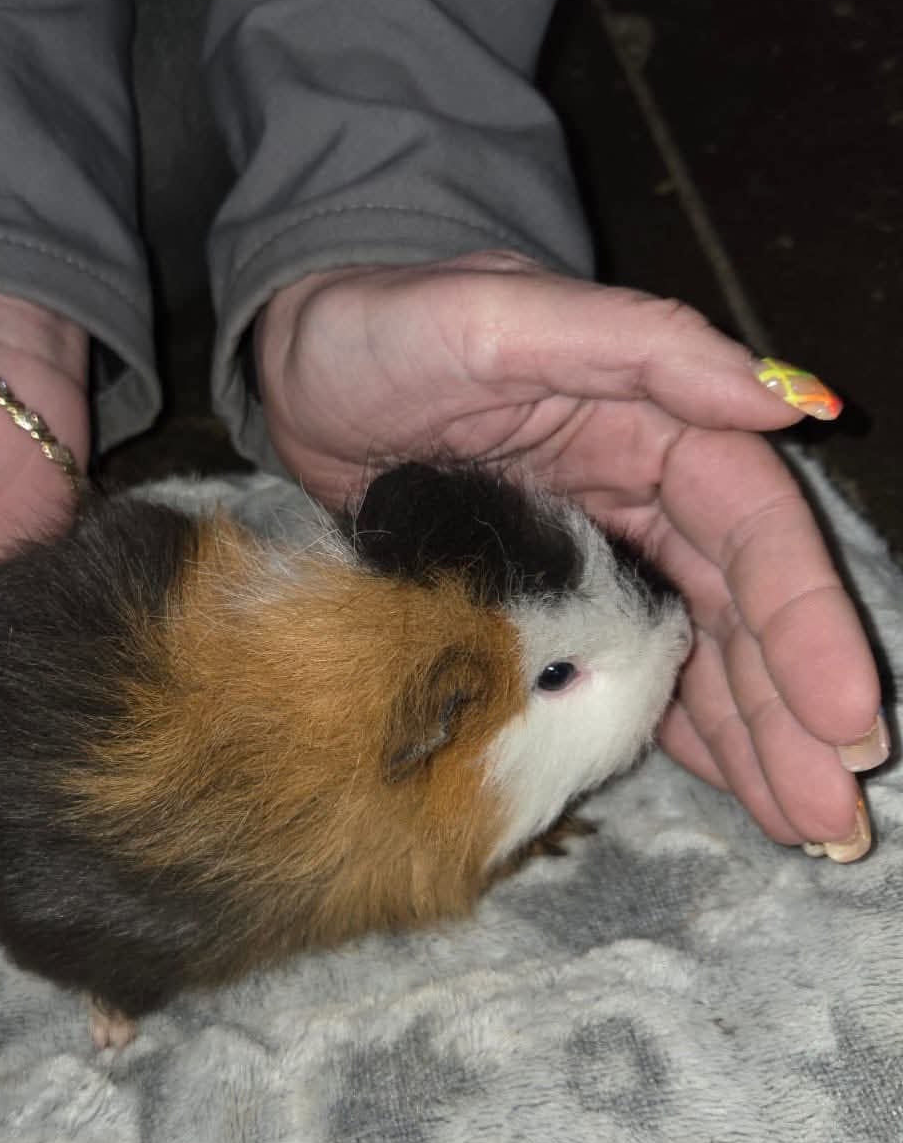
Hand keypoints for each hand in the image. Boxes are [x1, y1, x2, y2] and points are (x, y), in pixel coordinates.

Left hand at [256, 253, 884, 852]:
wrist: (299, 380)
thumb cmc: (382, 329)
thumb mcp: (499, 317)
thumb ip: (639, 346)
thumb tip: (781, 401)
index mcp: (653, 422)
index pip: (752, 529)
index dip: (803, 622)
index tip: (843, 713)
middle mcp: (645, 493)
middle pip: (739, 607)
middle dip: (790, 708)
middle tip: (833, 807)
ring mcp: (601, 552)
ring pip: (696, 649)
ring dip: (751, 735)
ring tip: (802, 824)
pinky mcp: (552, 599)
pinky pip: (629, 666)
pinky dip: (678, 726)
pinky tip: (729, 785)